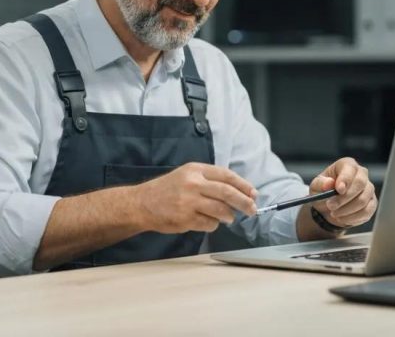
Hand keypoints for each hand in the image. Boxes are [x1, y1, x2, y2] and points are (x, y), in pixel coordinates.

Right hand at [133, 162, 256, 233]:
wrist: (141, 203)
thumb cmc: (167, 190)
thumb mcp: (187, 175)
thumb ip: (210, 180)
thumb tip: (238, 191)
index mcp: (195, 170)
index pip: (226, 175)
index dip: (243, 185)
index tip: (253, 193)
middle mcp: (193, 184)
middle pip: (227, 193)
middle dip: (244, 202)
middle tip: (252, 209)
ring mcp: (188, 202)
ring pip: (221, 210)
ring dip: (229, 216)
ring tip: (229, 218)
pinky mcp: (185, 218)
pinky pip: (209, 224)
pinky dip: (213, 225)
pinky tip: (207, 222)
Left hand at [309, 157, 376, 228]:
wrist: (329, 206)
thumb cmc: (323, 191)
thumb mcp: (316, 186)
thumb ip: (320, 183)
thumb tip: (329, 183)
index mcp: (347, 165)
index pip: (350, 169)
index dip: (345, 179)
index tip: (338, 190)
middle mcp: (361, 174)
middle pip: (360, 183)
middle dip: (344, 198)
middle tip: (331, 206)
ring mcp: (368, 189)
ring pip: (363, 200)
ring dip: (346, 210)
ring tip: (334, 214)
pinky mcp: (372, 203)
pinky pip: (367, 211)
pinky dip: (353, 218)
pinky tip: (342, 218)